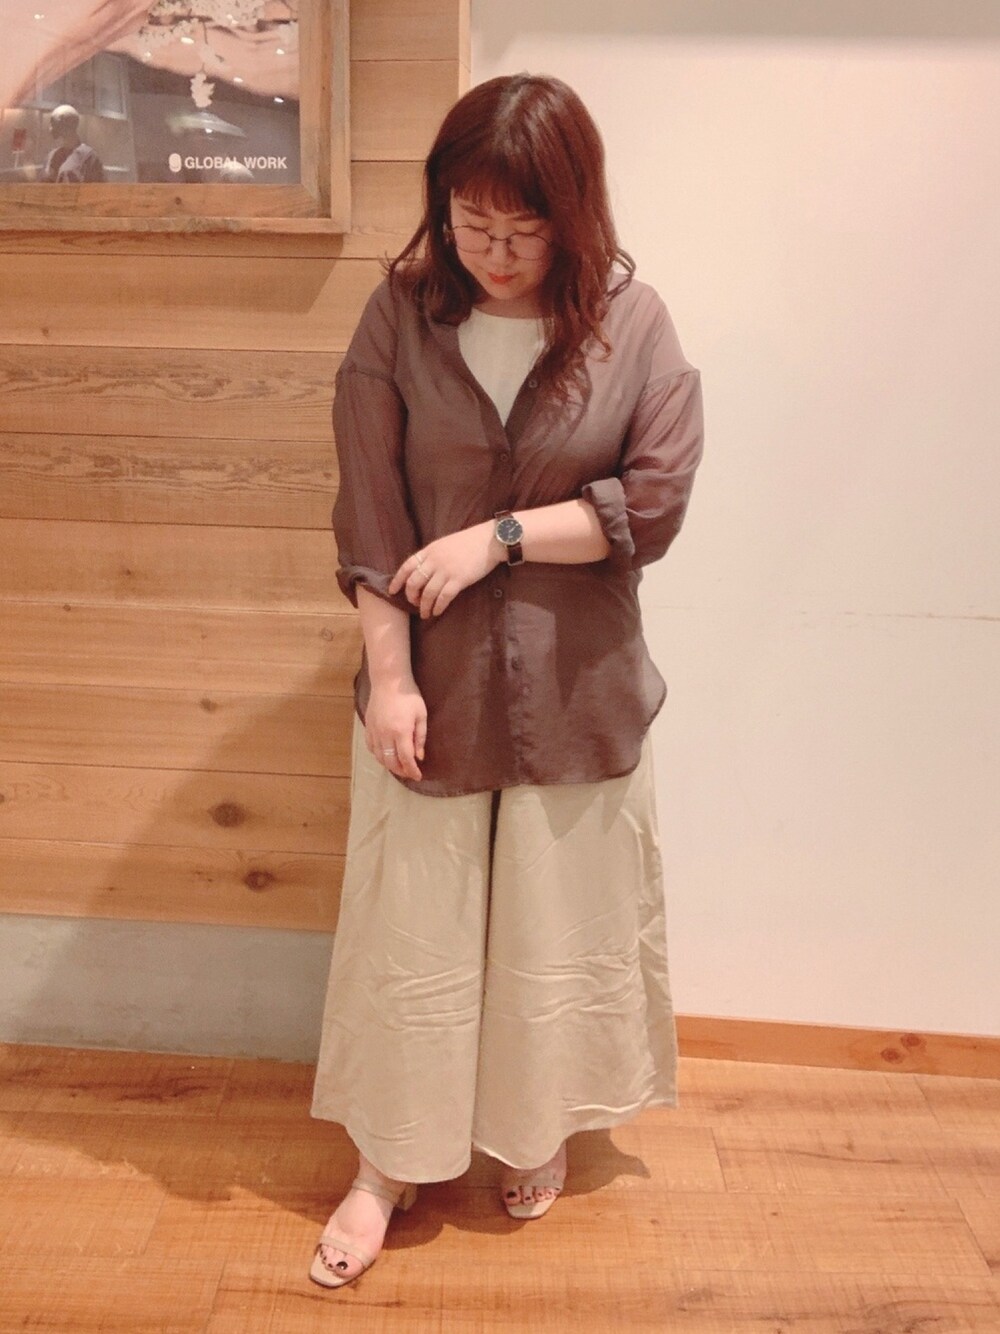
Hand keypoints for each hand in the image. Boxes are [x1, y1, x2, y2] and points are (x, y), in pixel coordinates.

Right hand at [364, 679, 426, 780]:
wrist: (388, 681)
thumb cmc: (409, 696)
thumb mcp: (421, 715)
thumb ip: (420, 737)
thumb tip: (419, 756)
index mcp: (401, 731)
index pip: (406, 759)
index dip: (412, 770)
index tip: (418, 776)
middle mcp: (385, 734)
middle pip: (391, 762)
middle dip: (401, 771)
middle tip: (409, 773)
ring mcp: (374, 731)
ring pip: (379, 757)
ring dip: (389, 765)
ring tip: (399, 766)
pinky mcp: (368, 726)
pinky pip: (371, 747)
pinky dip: (379, 755)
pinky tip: (386, 755)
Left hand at [389, 522, 503, 618]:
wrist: (489, 540)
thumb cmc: (469, 542)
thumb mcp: (445, 545)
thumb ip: (433, 556)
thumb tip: (423, 572)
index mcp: (429, 550)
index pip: (407, 566)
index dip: (398, 580)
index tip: (392, 591)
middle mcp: (434, 561)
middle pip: (414, 582)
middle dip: (411, 596)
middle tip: (414, 604)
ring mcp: (446, 570)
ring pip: (427, 593)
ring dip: (424, 606)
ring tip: (425, 613)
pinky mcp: (459, 580)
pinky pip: (443, 597)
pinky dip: (438, 606)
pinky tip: (437, 611)